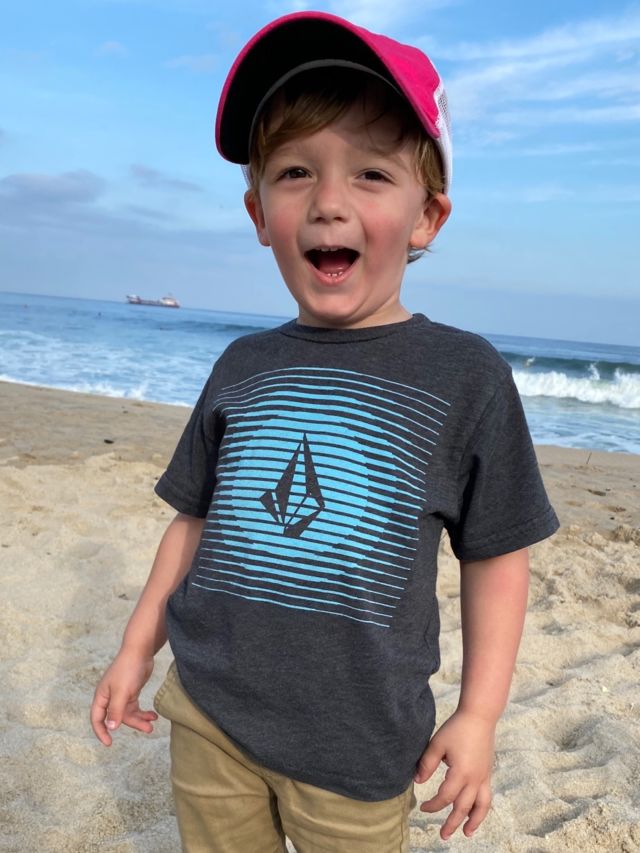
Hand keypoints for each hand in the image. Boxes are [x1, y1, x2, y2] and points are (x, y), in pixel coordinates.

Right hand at [90, 648, 157, 745]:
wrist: (140, 651)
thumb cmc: (128, 669)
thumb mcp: (122, 691)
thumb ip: (116, 710)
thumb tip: (111, 728)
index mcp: (102, 696)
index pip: (97, 718)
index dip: (101, 732)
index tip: (109, 743)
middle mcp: (109, 697)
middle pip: (117, 718)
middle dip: (132, 724)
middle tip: (148, 729)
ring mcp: (121, 694)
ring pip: (128, 713)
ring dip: (140, 719)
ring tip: (153, 723)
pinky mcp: (131, 691)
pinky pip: (135, 707)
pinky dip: (143, 712)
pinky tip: (153, 715)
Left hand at [414, 709, 494, 839]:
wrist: (479, 717)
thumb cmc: (456, 728)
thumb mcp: (437, 744)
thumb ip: (426, 764)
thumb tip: (417, 781)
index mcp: (460, 773)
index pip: (445, 797)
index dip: (433, 805)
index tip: (423, 807)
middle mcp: (474, 779)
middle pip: (462, 808)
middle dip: (452, 823)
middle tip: (442, 835)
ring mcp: (483, 777)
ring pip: (480, 806)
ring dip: (473, 822)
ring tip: (466, 833)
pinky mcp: (488, 773)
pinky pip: (487, 797)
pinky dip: (482, 809)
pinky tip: (475, 813)